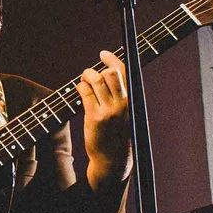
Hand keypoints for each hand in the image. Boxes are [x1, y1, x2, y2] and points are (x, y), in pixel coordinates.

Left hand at [80, 50, 131, 193]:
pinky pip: (85, 93)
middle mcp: (122, 104)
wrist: (114, 159)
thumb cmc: (120, 135)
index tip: (104, 53)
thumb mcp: (127, 113)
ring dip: (87, 75)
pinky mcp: (94, 118)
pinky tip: (80, 89)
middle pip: (109, 73)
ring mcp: (108, 111)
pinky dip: (80, 86)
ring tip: (84, 80)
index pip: (124, 73)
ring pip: (96, 81)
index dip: (113, 59)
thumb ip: (121, 95)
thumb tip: (109, 74)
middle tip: (90, 72)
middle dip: (97, 68)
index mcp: (132, 100)